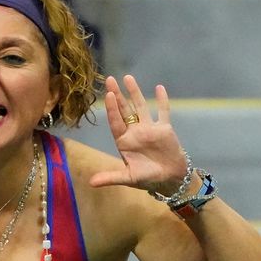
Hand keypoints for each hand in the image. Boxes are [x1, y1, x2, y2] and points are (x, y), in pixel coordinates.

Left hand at [90, 74, 187, 194]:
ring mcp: (149, 128)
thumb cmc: (147, 178)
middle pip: (124, 110)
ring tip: (128, 77)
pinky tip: (159, 88)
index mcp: (124, 141)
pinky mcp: (164, 128)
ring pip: (141, 107)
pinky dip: (162, 100)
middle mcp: (134, 132)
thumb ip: (111, 177)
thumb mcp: (128, 178)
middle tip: (110, 79)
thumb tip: (91, 183)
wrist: (169, 179)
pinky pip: (163, 111)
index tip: (109, 95)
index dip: (112, 109)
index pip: (116, 122)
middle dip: (118, 95)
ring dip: (135, 93)